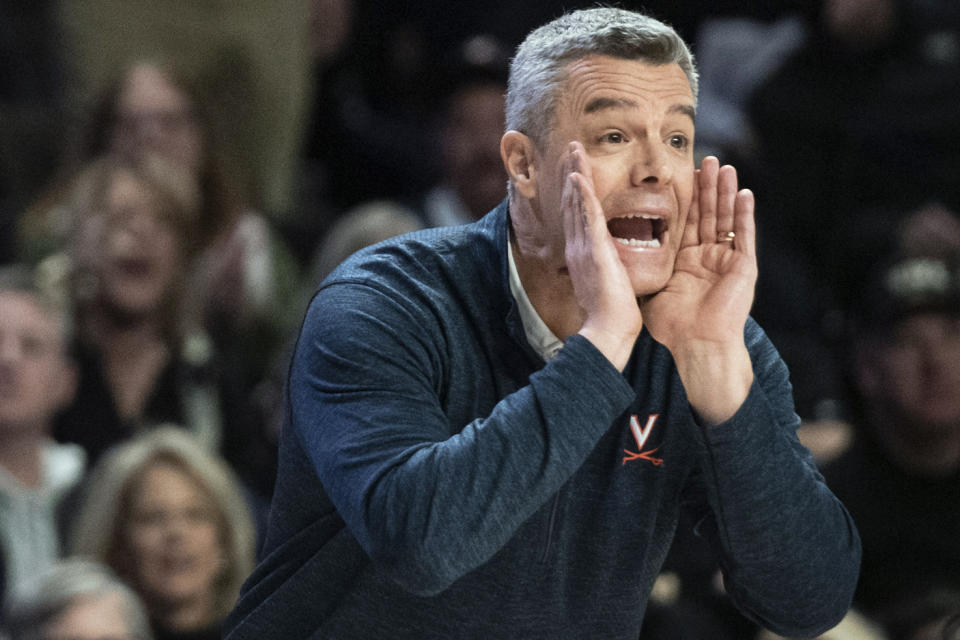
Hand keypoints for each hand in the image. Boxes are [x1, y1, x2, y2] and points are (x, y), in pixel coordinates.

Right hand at [564, 142, 642, 369]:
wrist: (608, 332)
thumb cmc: (612, 315)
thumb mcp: (606, 287)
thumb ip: (605, 272)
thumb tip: (606, 268)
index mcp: (583, 255)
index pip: (579, 216)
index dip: (576, 192)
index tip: (576, 171)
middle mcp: (579, 247)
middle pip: (573, 204)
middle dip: (573, 174)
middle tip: (572, 149)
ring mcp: (584, 248)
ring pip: (578, 204)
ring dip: (575, 175)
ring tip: (574, 150)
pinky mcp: (594, 251)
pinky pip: (587, 217)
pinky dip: (581, 195)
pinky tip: (578, 177)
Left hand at [641, 156, 756, 421]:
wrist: (694, 345)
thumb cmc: (671, 326)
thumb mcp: (651, 289)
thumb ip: (641, 269)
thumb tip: (612, 256)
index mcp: (687, 262)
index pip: (687, 222)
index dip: (686, 199)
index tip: (683, 174)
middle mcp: (708, 258)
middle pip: (708, 215)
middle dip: (707, 188)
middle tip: (705, 159)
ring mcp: (728, 261)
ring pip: (727, 219)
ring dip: (726, 193)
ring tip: (724, 167)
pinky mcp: (744, 268)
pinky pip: (745, 236)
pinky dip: (745, 215)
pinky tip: (744, 193)